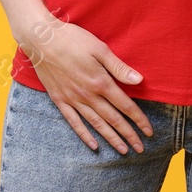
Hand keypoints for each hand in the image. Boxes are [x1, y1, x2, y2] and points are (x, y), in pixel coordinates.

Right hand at [19, 16, 153, 153]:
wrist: (42, 40)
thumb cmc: (73, 40)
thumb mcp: (100, 49)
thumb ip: (119, 67)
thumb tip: (139, 80)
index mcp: (101, 82)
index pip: (125, 106)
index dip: (139, 119)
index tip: (149, 131)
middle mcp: (88, 95)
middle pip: (113, 119)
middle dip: (129, 135)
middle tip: (140, 149)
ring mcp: (73, 100)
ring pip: (96, 124)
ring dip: (111, 139)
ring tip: (123, 150)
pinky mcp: (60, 100)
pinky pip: (74, 122)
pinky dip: (85, 135)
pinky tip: (94, 146)